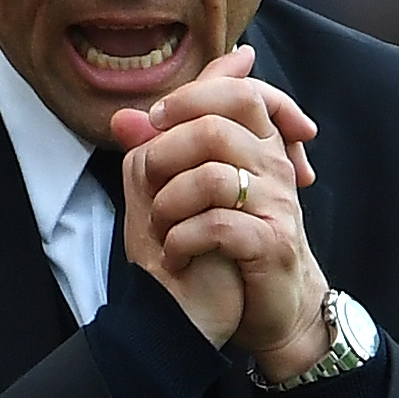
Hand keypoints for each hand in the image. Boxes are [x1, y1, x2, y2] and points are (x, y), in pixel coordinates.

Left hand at [113, 47, 331, 380]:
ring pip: (212, 177)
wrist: (271, 305)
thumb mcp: (189, 190)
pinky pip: (217, 225)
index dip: (189, 98)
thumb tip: (121, 119)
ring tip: (162, 228)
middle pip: (216, 128)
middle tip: (151, 182)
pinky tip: (177, 255)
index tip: (156, 121)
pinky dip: (182, 241)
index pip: (238, 92)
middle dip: (164, 154)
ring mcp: (277, 204)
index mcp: (260, 144)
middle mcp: (275, 167)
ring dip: (168, 205)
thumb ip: (162, 150)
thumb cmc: (227, 243)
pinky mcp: (271, 244)